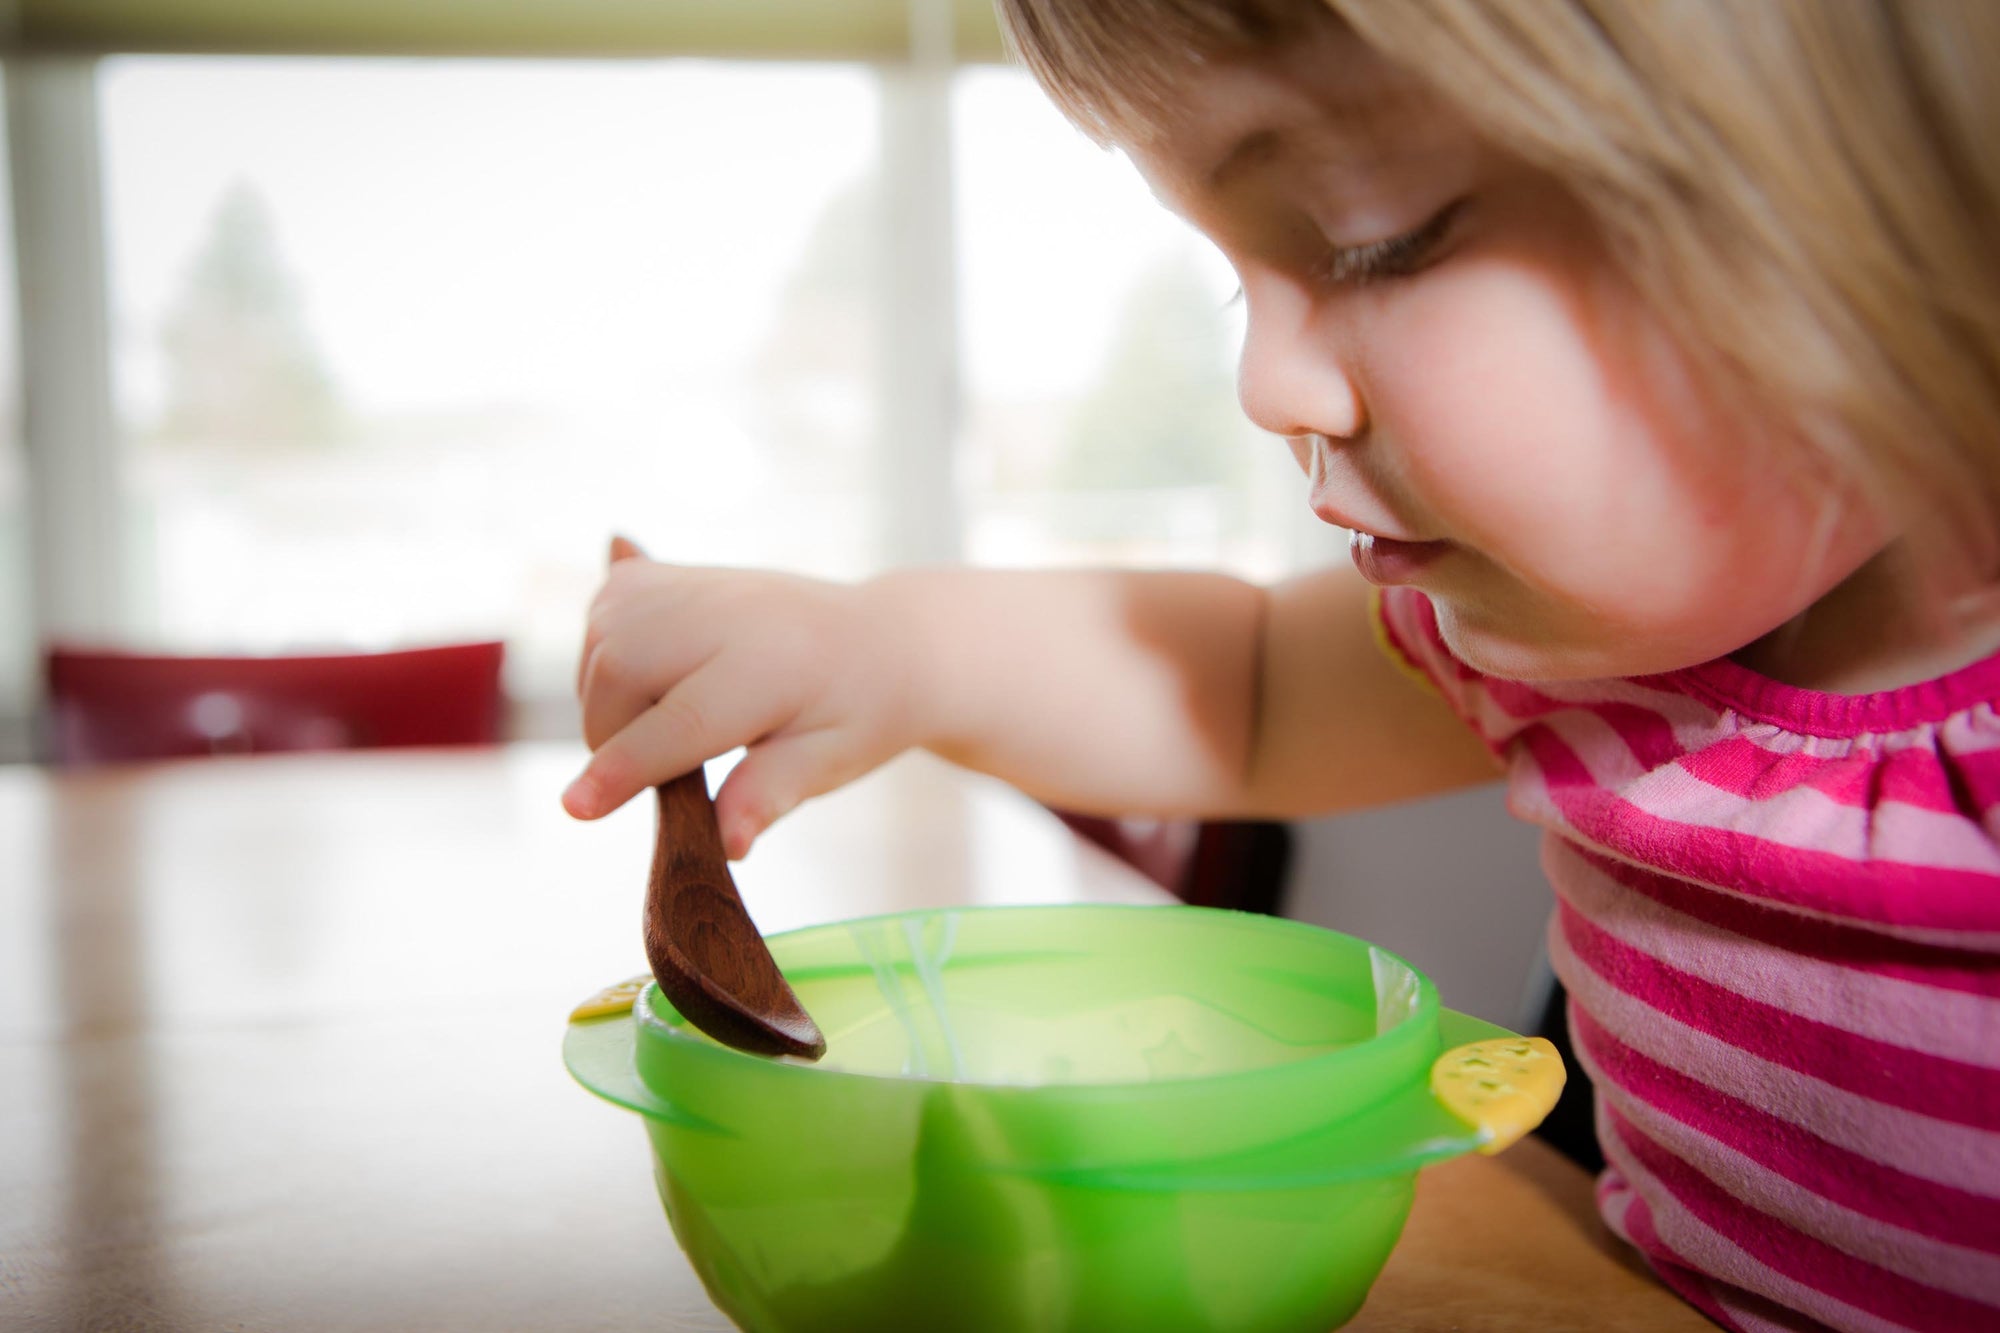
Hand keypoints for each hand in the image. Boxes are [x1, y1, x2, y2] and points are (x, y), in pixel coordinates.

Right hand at [563, 537, 918, 857]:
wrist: (872, 639)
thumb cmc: (853, 710)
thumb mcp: (830, 762)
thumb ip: (770, 796)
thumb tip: (727, 844)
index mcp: (769, 665)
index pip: (678, 724)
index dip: (625, 769)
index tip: (576, 808)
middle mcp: (719, 612)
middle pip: (616, 676)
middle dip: (613, 739)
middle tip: (671, 769)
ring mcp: (683, 584)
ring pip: (596, 651)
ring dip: (608, 703)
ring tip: (676, 721)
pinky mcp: (656, 575)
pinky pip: (598, 619)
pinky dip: (604, 659)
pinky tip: (655, 676)